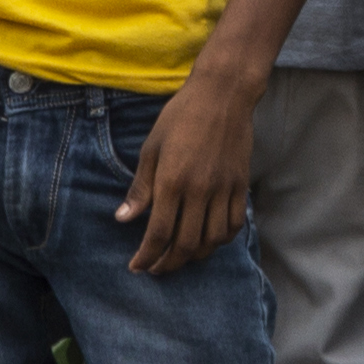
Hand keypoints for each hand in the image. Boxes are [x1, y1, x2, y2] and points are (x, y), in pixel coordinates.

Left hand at [114, 64, 260, 273]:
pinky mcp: (240, 186)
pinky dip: (221, 240)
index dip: (146, 257)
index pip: (158, 234)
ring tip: (181, 257)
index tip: (137, 267)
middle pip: (186, 244)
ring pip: (212, 240)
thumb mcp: (151, 148)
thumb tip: (123, 219)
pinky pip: (234, 225)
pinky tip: (209, 240)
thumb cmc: (180, 117)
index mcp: (172, 181)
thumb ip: (140, 188)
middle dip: (168, 264)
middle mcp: (199, 191)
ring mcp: (223, 190)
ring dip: (195, 256)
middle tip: (156, 269)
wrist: (222, 95)